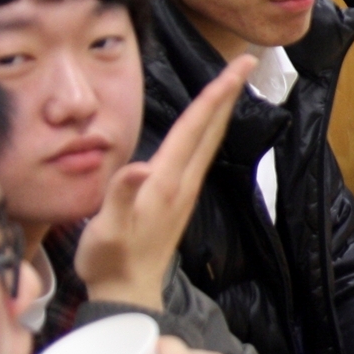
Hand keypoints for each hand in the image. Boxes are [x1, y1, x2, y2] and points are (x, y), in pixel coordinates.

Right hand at [76, 56, 253, 310]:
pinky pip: (200, 153)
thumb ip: (121, 197)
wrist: (127, 293)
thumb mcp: (107, 230)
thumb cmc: (111, 260)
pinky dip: (209, 130)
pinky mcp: (179, 199)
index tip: (237, 67)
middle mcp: (182, 182)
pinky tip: (208, 125)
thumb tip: (139, 166)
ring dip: (222, 108)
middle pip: (210, 128)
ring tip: (232, 82)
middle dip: (228, 92)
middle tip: (247, 60)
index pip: (194, 128)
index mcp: (165, 181)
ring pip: (208, 140)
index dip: (214, 94)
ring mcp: (183, 190)